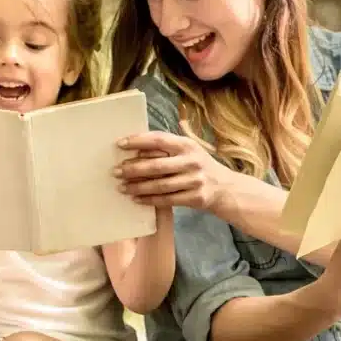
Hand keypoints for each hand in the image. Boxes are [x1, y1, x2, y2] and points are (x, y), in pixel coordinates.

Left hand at [114, 132, 232, 210]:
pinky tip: (136, 199)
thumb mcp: (189, 150)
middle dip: (133, 169)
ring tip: (122, 187)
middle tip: (116, 171)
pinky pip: (166, 200)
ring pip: (159, 185)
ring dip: (137, 186)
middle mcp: (191, 161)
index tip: (120, 144)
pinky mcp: (194, 198)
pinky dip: (149, 200)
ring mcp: (194, 181)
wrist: (225, 188)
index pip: (159, 140)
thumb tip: (135, 149)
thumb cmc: (200, 166)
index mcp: (187, 145)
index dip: (138, 141)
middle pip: (156, 165)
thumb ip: (168, 147)